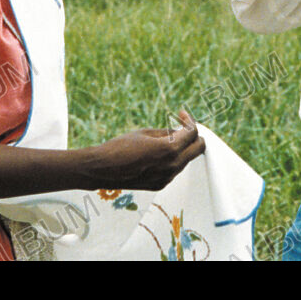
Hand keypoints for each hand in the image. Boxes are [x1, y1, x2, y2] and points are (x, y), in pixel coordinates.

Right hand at [84, 110, 205, 191]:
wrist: (102, 170)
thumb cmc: (119, 148)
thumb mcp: (145, 133)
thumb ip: (167, 132)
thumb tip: (180, 131)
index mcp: (169, 149)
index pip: (192, 133)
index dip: (189, 120)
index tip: (181, 115)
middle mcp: (172, 166)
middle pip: (198, 148)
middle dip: (194, 135)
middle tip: (183, 126)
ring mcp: (167, 177)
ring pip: (186, 159)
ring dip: (183, 148)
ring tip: (166, 139)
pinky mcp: (160, 184)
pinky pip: (175, 169)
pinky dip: (172, 159)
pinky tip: (158, 153)